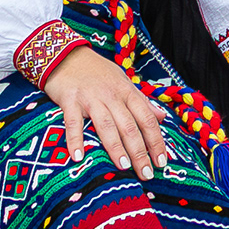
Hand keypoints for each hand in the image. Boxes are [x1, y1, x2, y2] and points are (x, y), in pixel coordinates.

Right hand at [39, 43, 170, 175]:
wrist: (66, 55)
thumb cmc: (97, 72)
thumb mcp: (123, 82)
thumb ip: (142, 101)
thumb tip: (162, 117)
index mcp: (127, 92)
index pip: (147, 119)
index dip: (156, 141)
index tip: (162, 162)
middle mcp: (112, 95)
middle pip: (129, 126)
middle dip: (139, 152)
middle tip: (146, 174)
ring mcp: (91, 98)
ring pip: (107, 125)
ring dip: (115, 147)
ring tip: (123, 167)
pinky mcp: (70, 100)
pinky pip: (73, 123)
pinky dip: (75, 140)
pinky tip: (78, 157)